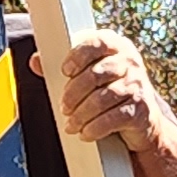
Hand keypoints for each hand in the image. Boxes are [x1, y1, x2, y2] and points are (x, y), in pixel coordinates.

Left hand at [54, 28, 167, 153]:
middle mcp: (130, 62)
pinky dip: (94, 128)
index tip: (64, 72)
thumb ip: (64, 68)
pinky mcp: (140, 110)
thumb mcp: (88, 76)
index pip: (96, 43)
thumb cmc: (110, 94)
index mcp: (116, 47)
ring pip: (102, 99)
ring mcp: (138, 85)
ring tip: (71, 124)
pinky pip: (112, 118)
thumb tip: (35, 61)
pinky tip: (85, 133)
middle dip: (74, 94)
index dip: (77, 56)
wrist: (141, 122)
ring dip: (81, 115)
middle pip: (95, 74)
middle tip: (64, 107)